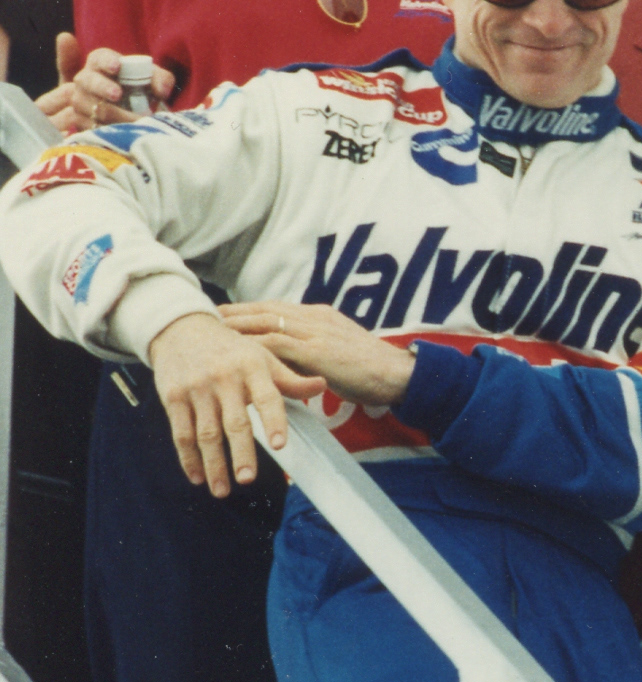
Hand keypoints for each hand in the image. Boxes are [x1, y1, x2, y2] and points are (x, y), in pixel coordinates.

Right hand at [36, 36, 175, 134]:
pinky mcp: (79, 122)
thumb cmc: (143, 91)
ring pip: (84, 104)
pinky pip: (85, 125)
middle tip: (117, 94)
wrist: (135, 116)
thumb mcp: (155, 82)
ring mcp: (80, 101)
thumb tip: (162, 91)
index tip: (117, 67)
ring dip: (106, 112)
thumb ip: (162, 80)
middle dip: (101, 86)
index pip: (99, 58)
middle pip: (86, 80)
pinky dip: (103, 129)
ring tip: (128, 120)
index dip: (106, 61)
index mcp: (101, 63)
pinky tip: (119, 132)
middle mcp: (86, 80)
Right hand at [149, 312, 323, 496]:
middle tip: (248, 479)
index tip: (279, 445)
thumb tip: (322, 385)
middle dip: (241, 452)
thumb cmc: (231, 348)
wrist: (181, 327)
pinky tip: (197, 477)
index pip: (267, 396)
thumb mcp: (261, 356)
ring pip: (206, 433)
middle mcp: (224, 378)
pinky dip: (188, 458)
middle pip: (234, 422)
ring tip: (222, 490)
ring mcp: (197, 388)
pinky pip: (181, 433)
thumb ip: (289, 379)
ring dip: (214, 464)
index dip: (274, 421)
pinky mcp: (174, 397)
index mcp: (252, 367)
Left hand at [219, 302, 416, 408]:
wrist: (397, 373)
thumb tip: (290, 362)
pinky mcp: (318, 351)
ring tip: (211, 331)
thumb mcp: (338, 354)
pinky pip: (279, 344)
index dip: (248, 309)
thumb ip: (314, 353)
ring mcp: (316, 332)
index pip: (276, 307)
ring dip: (237, 326)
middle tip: (205, 315)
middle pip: (265, 310)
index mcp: (320, 316)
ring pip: (267, 323)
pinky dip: (254, 346)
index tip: (224, 312)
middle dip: (234, 313)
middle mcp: (315, 318)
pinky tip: (235, 352)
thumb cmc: (371, 371)